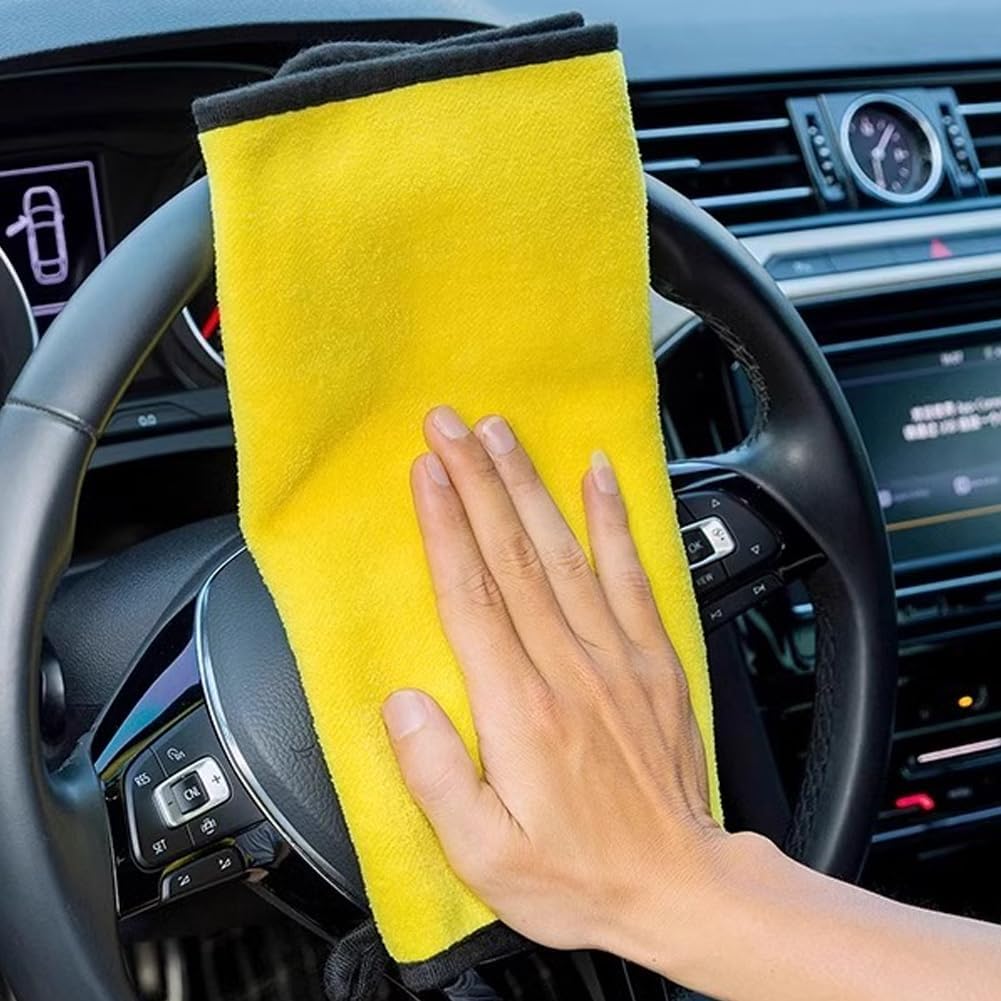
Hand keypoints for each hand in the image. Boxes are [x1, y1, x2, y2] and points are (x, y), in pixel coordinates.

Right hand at [382, 406, 728, 959]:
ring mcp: (617, 658)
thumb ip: (436, 775)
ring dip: (529, 485)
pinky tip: (599, 476)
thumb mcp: (484, 856)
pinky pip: (632, 574)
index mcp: (521, 709)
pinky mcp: (653, 660)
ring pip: (564, 551)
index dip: (445, 526)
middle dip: (476, 481)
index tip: (424, 472)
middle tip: (449, 426)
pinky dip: (614, 520)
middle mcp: (570, 668)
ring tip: (501, 434)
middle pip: (513, 554)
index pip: (472, 595)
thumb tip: (402, 704)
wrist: (680, 887)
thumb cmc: (580, 873)